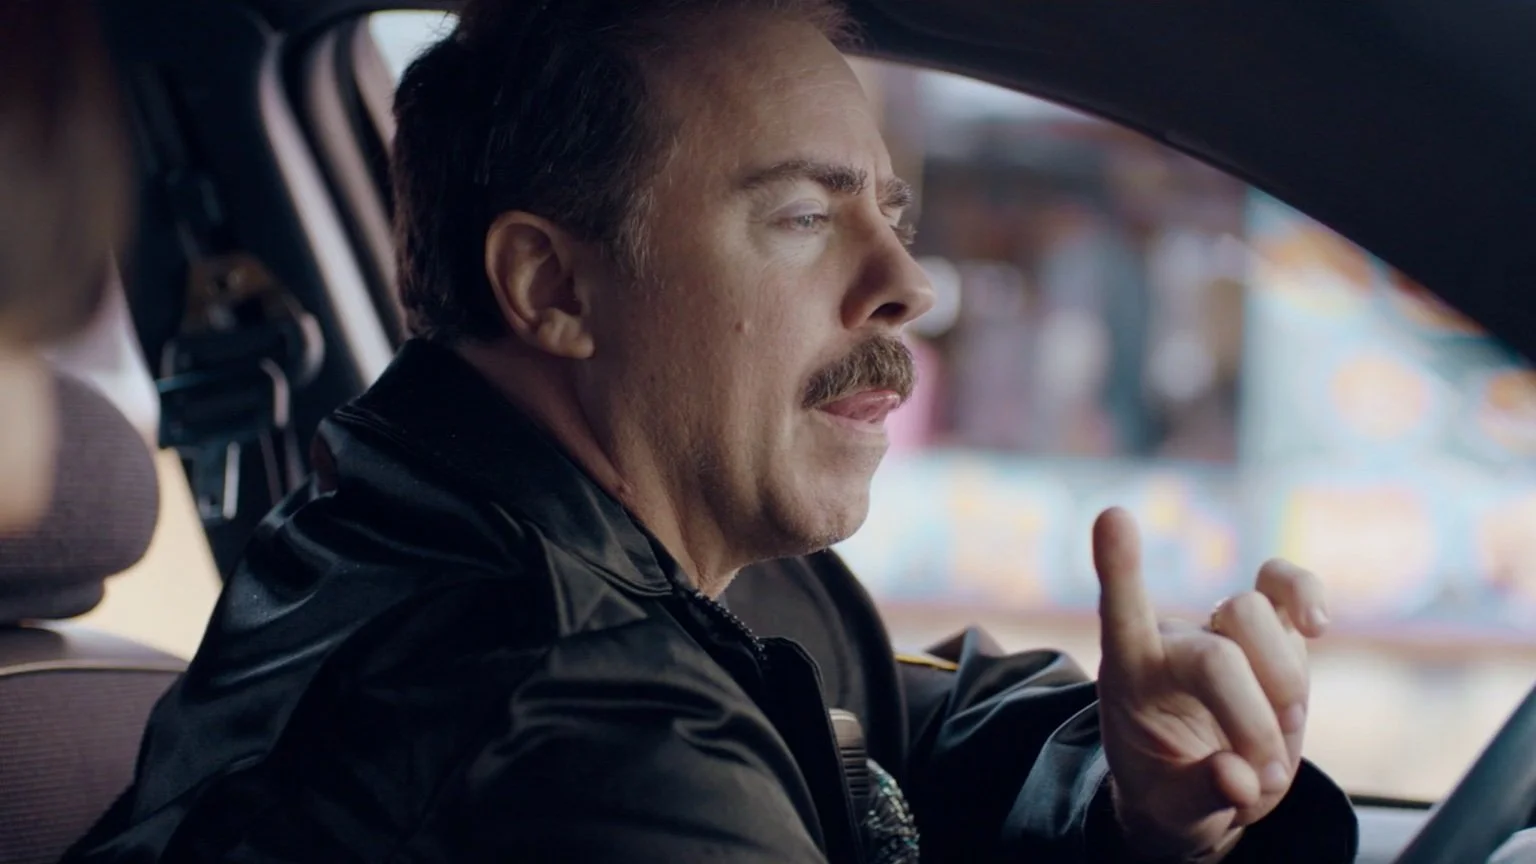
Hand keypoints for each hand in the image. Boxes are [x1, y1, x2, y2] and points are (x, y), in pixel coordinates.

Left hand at [1092, 507, 1328, 861]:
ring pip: (1259, 621)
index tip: (1114, 517)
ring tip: (1271, 748)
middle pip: (1220, 655)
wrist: (1198, 791)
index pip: (1120, 614)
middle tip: (1256, 778)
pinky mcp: (1270, 635)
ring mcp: (1220, 631)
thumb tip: (1237, 776)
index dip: (1120, 568)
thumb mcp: (1169, 815)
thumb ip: (1201, 796)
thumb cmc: (1169, 795)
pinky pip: (1286, 586)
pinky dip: (1305, 592)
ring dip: (1282, 694)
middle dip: (1252, 724)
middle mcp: (1172, 640)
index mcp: (1130, 675)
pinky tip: (1316, 621)